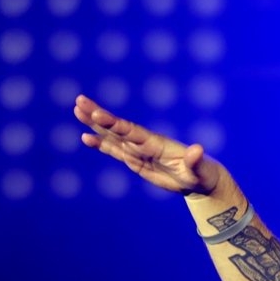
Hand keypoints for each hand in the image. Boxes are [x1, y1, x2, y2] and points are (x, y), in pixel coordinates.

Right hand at [74, 94, 220, 194]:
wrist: (199, 179)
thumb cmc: (202, 174)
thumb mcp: (200, 170)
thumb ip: (196, 160)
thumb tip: (198, 149)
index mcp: (157, 143)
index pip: (132, 131)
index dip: (115, 124)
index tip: (98, 114)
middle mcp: (145, 143)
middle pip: (118, 128)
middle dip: (99, 116)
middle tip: (79, 101)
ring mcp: (138, 151)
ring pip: (112, 136)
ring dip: (95, 125)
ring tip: (77, 110)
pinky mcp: (135, 160)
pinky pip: (115, 150)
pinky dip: (101, 144)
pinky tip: (85, 138)